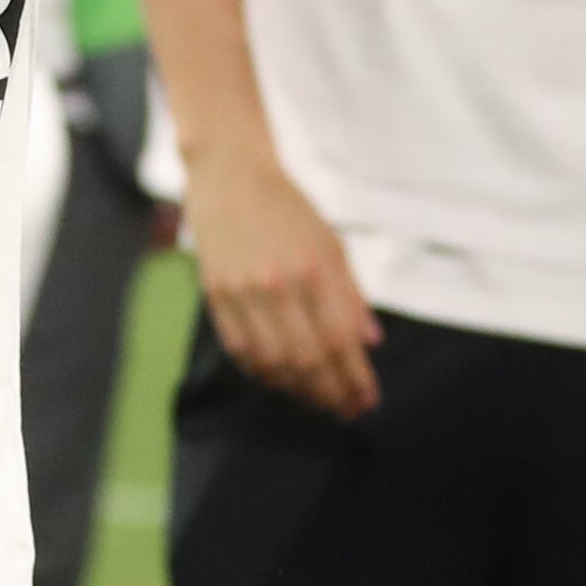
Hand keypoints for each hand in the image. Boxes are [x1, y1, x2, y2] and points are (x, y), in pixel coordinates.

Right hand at [190, 147, 379, 419]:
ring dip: (300, 390)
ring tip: (319, 400)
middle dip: (332, 392)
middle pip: (308, 358)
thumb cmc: (288, 208)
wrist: (230, 175)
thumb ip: (350, 294)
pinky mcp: (215, 294)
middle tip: (347, 409)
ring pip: (273, 361)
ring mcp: (242, 290)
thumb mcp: (331, 243)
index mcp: (314, 267)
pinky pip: (240, 349)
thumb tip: (369, 342)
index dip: (356, 377)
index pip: (340, 339)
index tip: (368, 399)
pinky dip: (263, 372)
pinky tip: (281, 380)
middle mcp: (278, 283)